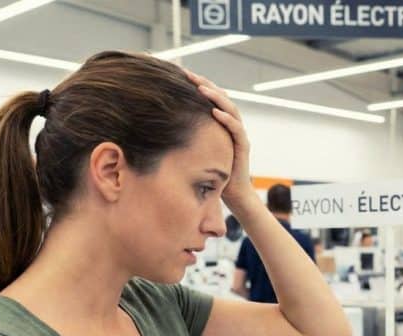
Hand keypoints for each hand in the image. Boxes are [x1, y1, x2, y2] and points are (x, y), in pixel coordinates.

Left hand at [185, 69, 255, 211]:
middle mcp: (231, 125)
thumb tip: (159, 126)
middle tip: (188, 74)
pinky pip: (237, 129)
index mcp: (221, 123)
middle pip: (221, 97)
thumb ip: (187, 137)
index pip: (211, 98)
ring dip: (216, 97)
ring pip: (231, 108)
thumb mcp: (196, 150)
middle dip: (205, 85)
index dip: (198, 85)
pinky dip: (227, 119)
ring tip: (202, 89)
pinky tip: (215, 112)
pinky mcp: (243, 146)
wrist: (233, 194)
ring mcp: (238, 135)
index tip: (180, 74)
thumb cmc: (213, 173)